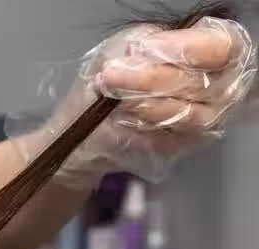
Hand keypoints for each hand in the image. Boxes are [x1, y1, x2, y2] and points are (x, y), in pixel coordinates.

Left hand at [9, 16, 256, 186]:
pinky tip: (124, 119)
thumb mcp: (117, 51)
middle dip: (152, 79)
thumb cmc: (106, 80)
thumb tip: (146, 52)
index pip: (221, 46)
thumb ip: (140, 48)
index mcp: (205, 48)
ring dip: (148, 105)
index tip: (140, 51)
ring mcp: (206, 117)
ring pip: (193, 114)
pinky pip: (177, 138)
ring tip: (114, 98)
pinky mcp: (188, 144)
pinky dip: (148, 127)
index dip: (185, 48)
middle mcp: (216, 83)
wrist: (85, 126)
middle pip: (204, 82)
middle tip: (111, 76)